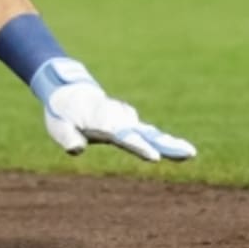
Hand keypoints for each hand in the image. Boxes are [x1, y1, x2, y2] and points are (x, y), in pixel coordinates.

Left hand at [43, 79, 193, 162]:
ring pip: (150, 132)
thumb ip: (67, 139)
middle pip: (147, 134)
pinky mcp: (128, 122)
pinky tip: (177, 149)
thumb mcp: (58, 127)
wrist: (69, 90)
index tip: (155, 157)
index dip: (140, 147)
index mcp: (103, 122)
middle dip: (168, 144)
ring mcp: (125, 119)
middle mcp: (119, 119)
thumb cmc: (62, 113)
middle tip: (190, 153)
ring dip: (169, 143)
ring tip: (189, 153)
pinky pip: (146, 132)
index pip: (125, 137)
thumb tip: (76, 149)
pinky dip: (160, 140)